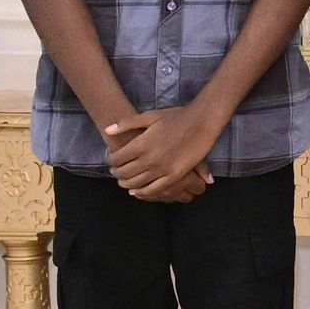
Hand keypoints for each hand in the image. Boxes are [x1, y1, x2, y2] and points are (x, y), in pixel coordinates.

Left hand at [104, 107, 220, 202]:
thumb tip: (107, 130)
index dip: (110, 160)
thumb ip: (127, 123)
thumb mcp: (150, 116)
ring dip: (126, 184)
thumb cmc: (176, 117)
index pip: (116, 158)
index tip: (111, 160)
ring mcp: (162, 169)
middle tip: (116, 172)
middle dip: (116, 173)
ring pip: (136, 183)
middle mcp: (149, 158)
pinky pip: (154, 189)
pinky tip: (138, 191)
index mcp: (141, 144)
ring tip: (125, 181)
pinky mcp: (174, 175)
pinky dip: (143, 192)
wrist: (202, 121)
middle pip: (123, 173)